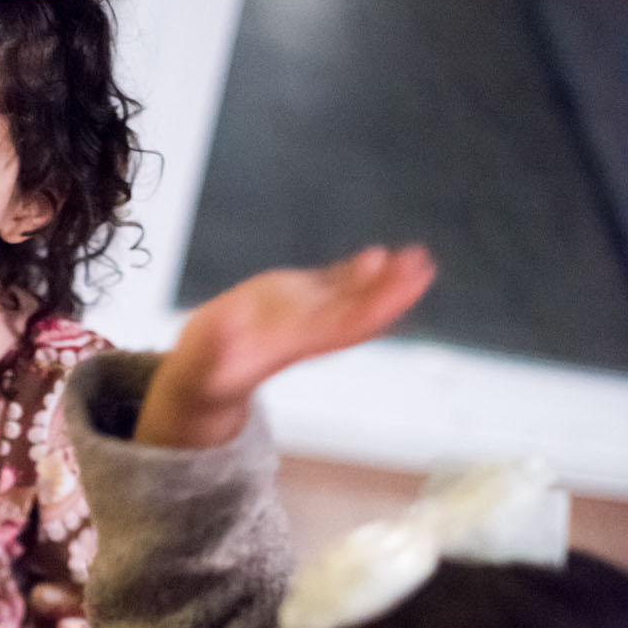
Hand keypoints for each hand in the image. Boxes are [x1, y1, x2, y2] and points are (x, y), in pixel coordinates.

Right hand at [134, 245, 435, 448]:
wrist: (211, 373)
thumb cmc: (206, 369)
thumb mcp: (205, 360)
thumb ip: (214, 344)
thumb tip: (227, 325)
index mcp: (292, 342)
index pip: (338, 327)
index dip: (368, 310)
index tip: (395, 294)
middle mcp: (309, 330)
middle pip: (358, 311)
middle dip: (390, 292)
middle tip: (422, 268)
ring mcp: (308, 314)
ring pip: (354, 296)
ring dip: (386, 280)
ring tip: (417, 257)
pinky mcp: (300, 299)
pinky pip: (337, 286)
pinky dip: (360, 271)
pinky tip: (381, 254)